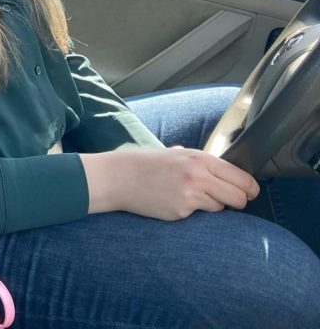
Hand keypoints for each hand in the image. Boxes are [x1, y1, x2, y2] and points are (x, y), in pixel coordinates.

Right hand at [81, 147, 260, 219]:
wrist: (119, 176)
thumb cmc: (146, 164)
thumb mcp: (175, 153)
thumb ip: (199, 161)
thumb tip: (223, 171)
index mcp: (200, 158)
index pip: (241, 177)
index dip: (249, 188)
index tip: (249, 192)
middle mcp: (199, 175)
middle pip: (240, 197)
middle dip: (238, 202)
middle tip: (229, 201)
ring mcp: (191, 194)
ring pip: (222, 208)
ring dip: (214, 206)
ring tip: (194, 198)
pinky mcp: (181, 211)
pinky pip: (200, 215)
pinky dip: (193, 212)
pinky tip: (176, 202)